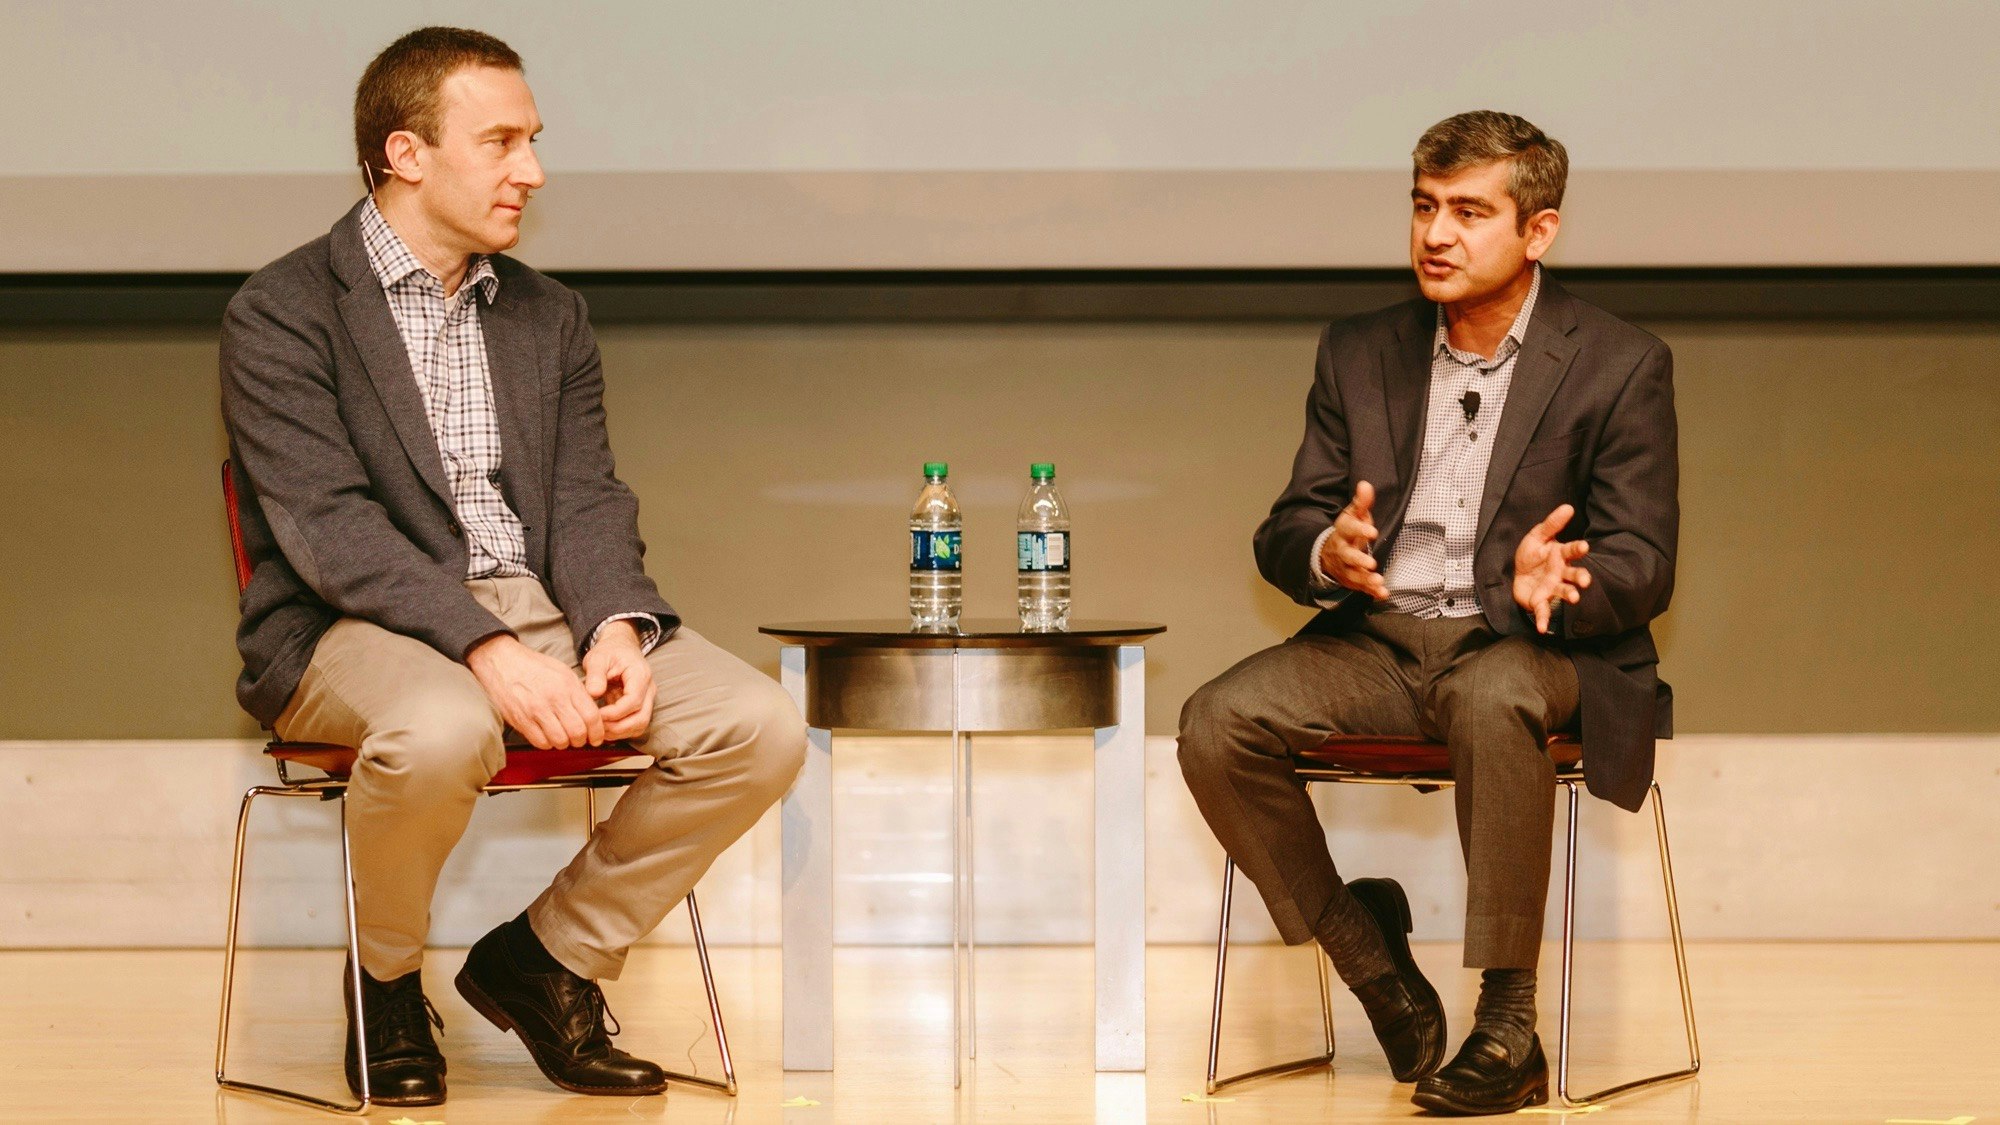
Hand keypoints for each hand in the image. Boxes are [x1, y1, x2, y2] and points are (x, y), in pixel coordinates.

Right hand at [466, 634, 606, 748]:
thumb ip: (578, 692)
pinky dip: (547, 744)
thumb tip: (591, 712)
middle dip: (582, 740)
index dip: (598, 731)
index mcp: (568, 686)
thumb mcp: (563, 672)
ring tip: (563, 738)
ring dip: (564, 744)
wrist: (502, 661)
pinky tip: (547, 736)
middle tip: (580, 740)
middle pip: (577, 732)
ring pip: (560, 740)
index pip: (591, 716)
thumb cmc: (532, 666)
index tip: (597, 737)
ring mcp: (536, 711)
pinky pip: (540, 742)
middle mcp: (554, 699)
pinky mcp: (521, 720)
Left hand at [582, 620, 655, 742]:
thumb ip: (595, 675)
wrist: (620, 648)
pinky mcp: (640, 706)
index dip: (615, 713)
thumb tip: (593, 693)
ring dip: (620, 732)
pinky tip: (604, 728)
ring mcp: (647, 699)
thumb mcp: (598, 658)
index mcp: (641, 675)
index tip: (597, 714)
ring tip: (599, 730)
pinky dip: (621, 731)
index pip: (633, 701)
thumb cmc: (609, 651)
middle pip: (641, 718)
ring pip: (640, 725)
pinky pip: (635, 724)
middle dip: (618, 727)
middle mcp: (649, 689)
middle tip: (597, 727)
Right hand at [1318, 481, 1387, 599]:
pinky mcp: (1352, 580)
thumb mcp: (1353, 515)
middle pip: (1347, 556)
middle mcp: (1342, 551)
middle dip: (1358, 560)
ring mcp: (1346, 567)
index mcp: (1343, 532)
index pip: (1348, 529)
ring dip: (1365, 579)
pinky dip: (1372, 592)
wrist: (1328, 553)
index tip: (1372, 531)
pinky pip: (1361, 587)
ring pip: (1353, 574)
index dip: (1359, 530)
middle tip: (1371, 563)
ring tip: (1378, 581)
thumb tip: (1365, 485)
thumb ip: (1361, 502)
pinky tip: (1383, 594)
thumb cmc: (1348, 531)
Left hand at [1512, 504, 1591, 633]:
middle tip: (1586, 580)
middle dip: (1581, 577)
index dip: (1578, 549)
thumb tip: (1568, 507)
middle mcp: (1560, 573)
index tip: (1584, 547)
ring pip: (1564, 592)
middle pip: (1574, 575)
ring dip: (1570, 595)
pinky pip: (1543, 611)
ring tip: (1575, 598)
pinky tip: (1542, 628)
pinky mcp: (1541, 601)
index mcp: (1560, 556)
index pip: (1572, 551)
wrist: (1517, 574)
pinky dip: (1543, 620)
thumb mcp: (1537, 536)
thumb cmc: (1532, 555)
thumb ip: (1551, 524)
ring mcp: (1552, 588)